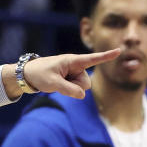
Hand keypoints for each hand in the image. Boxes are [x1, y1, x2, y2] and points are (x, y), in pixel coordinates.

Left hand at [3, 49, 120, 99]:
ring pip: (81, 88)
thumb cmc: (39, 74)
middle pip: (86, 83)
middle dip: (76, 87)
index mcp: (72, 61)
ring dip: (71, 89)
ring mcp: (73, 73)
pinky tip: (58, 85)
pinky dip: (68, 90)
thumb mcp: (52, 83)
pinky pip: (75, 89)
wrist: (27, 75)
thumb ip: (68, 89)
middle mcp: (75, 66)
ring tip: (56, 83)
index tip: (119, 50)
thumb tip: (82, 95)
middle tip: (59, 83)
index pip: (93, 59)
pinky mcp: (70, 79)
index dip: (107, 56)